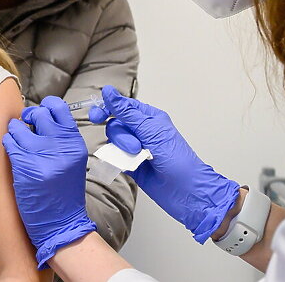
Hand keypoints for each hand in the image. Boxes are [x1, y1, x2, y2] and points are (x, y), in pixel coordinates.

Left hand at [2, 96, 96, 268]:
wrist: (62, 223)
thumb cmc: (64, 193)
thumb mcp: (72, 160)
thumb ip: (61, 139)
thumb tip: (41, 117)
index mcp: (74, 143)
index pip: (58, 107)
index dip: (46, 107)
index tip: (40, 115)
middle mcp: (59, 146)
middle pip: (38, 114)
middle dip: (28, 117)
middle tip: (26, 125)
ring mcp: (42, 155)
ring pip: (18, 127)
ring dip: (14, 131)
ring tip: (17, 140)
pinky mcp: (24, 166)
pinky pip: (9, 142)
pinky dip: (8, 143)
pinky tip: (12, 151)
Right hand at [90, 85, 239, 242]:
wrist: (187, 192)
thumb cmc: (179, 160)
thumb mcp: (152, 131)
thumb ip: (127, 112)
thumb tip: (109, 92)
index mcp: (150, 118)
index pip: (123, 106)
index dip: (108, 108)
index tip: (97, 115)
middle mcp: (142, 132)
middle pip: (116, 125)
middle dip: (121, 135)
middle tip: (129, 144)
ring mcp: (136, 149)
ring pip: (114, 142)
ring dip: (123, 148)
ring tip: (139, 156)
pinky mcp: (131, 165)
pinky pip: (114, 158)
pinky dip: (117, 160)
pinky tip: (128, 164)